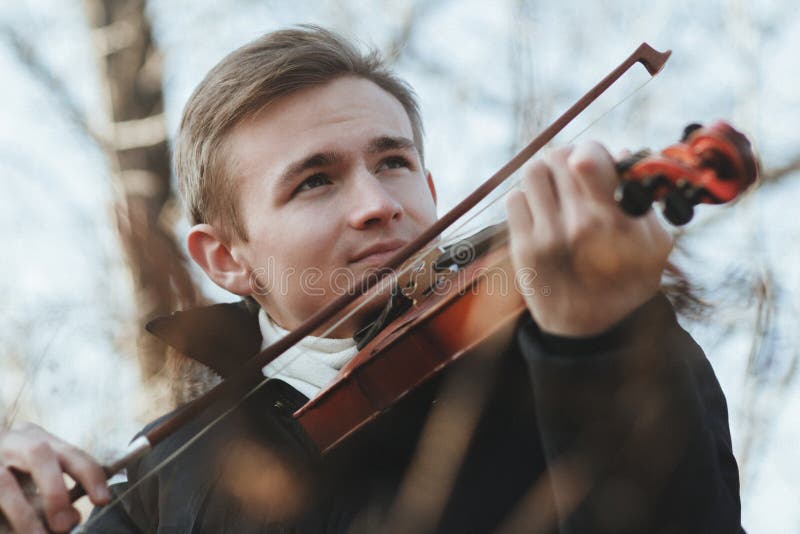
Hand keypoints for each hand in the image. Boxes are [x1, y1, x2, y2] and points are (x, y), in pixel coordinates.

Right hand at [0, 423, 109, 532]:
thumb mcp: (34, 475)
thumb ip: (55, 492)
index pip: (70, 452)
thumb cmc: (10, 473)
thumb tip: (74, 518)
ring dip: (25, 515)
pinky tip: (9, 532)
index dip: (90, 475)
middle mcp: (10, 441)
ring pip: (3, 482)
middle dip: (56, 491)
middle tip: (65, 525)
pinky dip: (3, 522)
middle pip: (39, 454)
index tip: (103, 500)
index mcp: (34, 437)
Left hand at [506, 142, 672, 336]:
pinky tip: (542, 214)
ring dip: (546, 175)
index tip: (593, 160)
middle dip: (569, 160)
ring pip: (532, 171)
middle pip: (557, 157)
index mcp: (614, 222)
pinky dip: (527, 199)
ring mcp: (545, 237)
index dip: (590, 149)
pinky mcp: (522, 248)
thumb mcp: (653, 246)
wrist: (590, 332)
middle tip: (576, 175)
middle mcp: (577, 227)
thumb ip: (642, 199)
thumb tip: (622, 153)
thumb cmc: (628, 283)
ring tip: (558, 191)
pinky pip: (514, 198)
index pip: (587, 159)